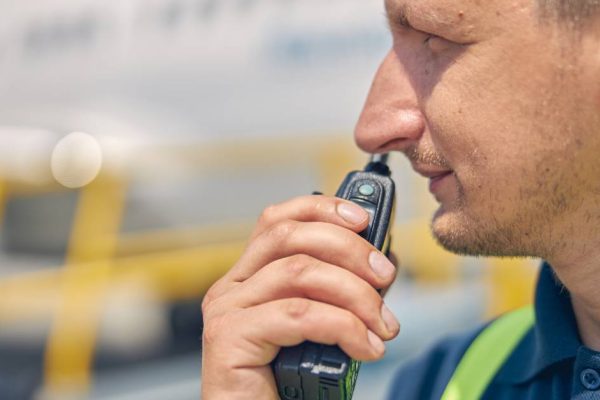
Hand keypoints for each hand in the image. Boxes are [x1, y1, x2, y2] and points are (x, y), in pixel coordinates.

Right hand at [201, 195, 399, 398]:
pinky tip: (365, 348)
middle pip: (289, 237)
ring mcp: (226, 309)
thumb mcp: (318, 323)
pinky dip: (343, 326)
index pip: (278, 220)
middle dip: (349, 249)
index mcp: (250, 276)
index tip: (363, 219)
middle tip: (385, 276)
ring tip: (383, 325)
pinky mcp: (228, 337)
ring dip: (355, 294)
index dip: (321, 209)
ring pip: (299, 272)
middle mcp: (232, 286)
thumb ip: (333, 290)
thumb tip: (378, 263)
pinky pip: (298, 314)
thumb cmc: (290, 381)